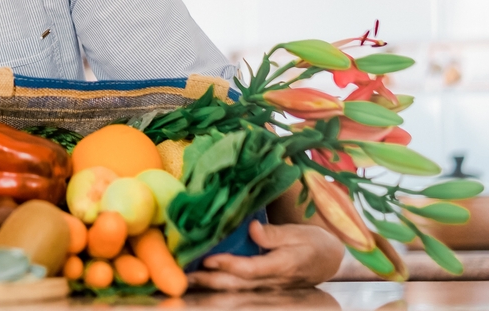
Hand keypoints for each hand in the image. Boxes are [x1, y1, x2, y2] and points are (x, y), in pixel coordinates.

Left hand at [187, 221, 343, 290]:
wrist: (330, 261)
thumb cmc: (314, 244)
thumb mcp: (299, 233)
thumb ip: (276, 234)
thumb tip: (253, 228)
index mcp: (282, 265)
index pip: (251, 269)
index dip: (229, 265)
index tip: (208, 258)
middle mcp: (272, 280)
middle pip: (237, 283)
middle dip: (210, 280)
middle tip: (186, 275)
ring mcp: (267, 286)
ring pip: (235, 288)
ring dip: (211, 284)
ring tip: (187, 277)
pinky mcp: (263, 285)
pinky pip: (238, 285)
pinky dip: (219, 282)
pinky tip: (203, 277)